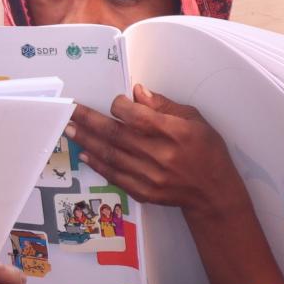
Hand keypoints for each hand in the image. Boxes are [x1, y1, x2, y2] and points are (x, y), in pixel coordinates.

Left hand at [67, 85, 283, 283]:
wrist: (213, 192)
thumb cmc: (206, 150)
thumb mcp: (194, 119)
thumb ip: (163, 105)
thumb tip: (136, 91)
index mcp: (176, 132)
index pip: (138, 117)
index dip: (120, 106)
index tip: (114, 101)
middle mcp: (162, 155)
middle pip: (117, 135)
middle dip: (90, 121)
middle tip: (70, 111)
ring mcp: (151, 177)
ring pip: (111, 156)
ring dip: (87, 141)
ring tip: (70, 129)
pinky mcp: (145, 192)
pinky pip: (115, 176)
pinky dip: (98, 165)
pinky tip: (85, 154)